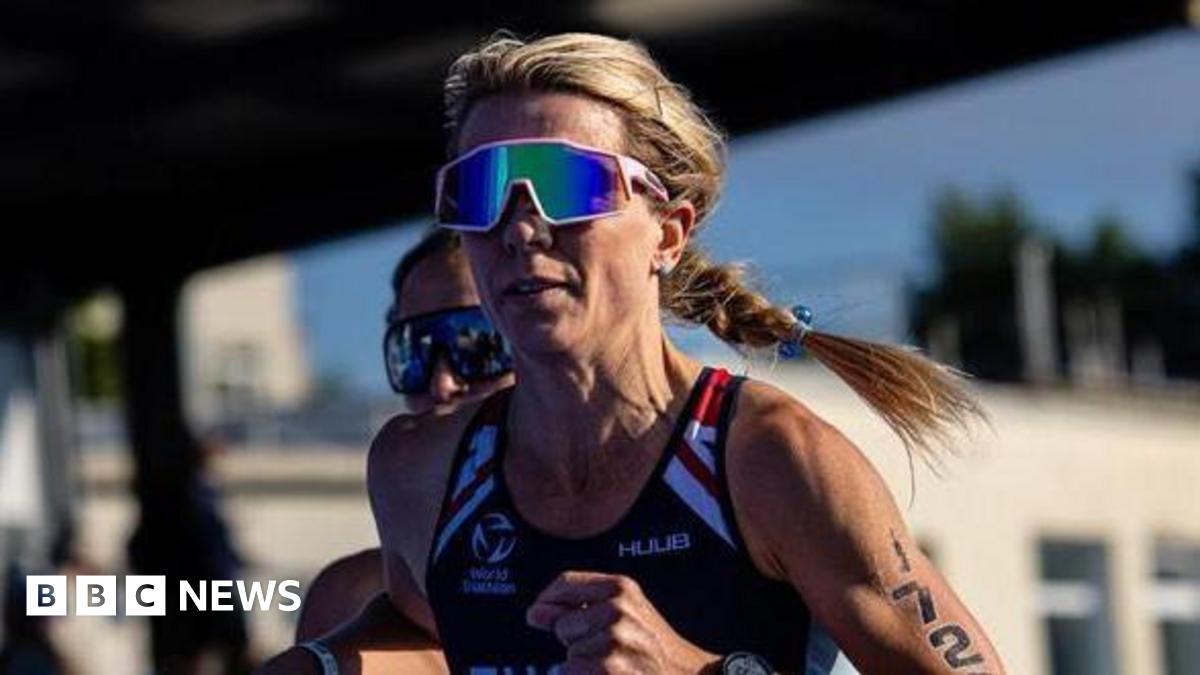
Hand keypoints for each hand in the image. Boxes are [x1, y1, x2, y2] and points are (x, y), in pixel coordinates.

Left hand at [526, 571, 719, 674]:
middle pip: (563, 623)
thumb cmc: (650, 645)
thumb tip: (534, 613)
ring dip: (583, 665)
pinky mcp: (609, 669)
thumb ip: (576, 608)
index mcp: (621, 587)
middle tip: (608, 649)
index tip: (542, 615)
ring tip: (614, 665)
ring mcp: (615, 639)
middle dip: (574, 640)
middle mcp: (618, 608)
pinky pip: (570, 672)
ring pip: (568, 654)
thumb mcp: (623, 612)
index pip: (565, 584)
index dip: (549, 602)